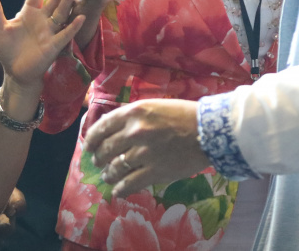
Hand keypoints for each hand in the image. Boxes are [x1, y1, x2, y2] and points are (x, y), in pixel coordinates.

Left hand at [0, 0, 83, 88]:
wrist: (15, 72)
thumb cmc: (8, 50)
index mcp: (29, 13)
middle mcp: (42, 20)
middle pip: (53, 0)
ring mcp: (50, 32)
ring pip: (61, 13)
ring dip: (67, 1)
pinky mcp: (54, 45)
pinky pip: (65, 34)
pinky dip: (73, 26)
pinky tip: (80, 17)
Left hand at [85, 99, 208, 197]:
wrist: (209, 130)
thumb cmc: (183, 115)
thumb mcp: (154, 106)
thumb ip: (133, 117)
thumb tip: (113, 130)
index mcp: (134, 112)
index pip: (102, 127)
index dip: (91, 139)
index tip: (89, 147)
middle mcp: (135, 132)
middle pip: (106, 149)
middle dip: (99, 158)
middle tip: (99, 162)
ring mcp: (144, 153)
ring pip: (115, 168)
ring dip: (108, 174)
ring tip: (108, 176)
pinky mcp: (154, 171)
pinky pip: (129, 184)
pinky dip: (120, 189)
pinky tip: (118, 191)